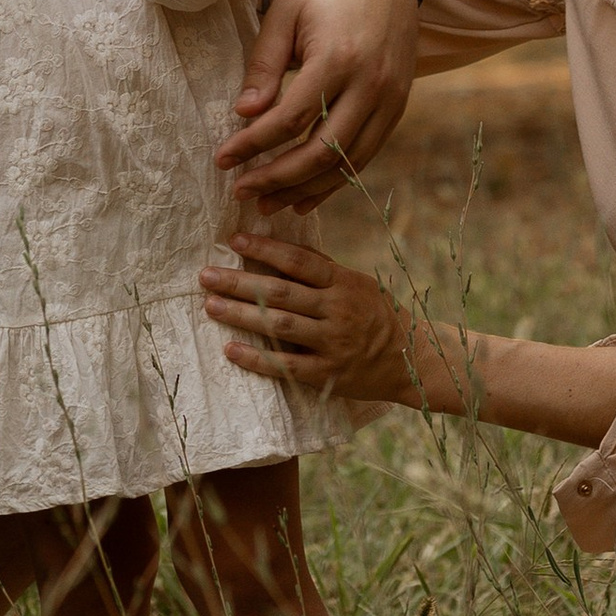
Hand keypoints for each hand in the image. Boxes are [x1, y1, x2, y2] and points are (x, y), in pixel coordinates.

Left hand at [198, 235, 437, 404]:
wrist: (410, 358)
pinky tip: (230, 349)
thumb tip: (276, 247)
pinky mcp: (328, 373)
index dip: (265, 249)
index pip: (299, 262)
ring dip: (241, 315)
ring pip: (279, 326)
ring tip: (210, 306)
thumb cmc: (375, 314)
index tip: (233, 241)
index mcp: (343, 283)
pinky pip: (286, 366)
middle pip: (281, 293)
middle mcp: (337, 311)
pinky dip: (256, 358)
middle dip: (240, 283)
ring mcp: (333, 343)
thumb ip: (321, 270)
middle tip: (206, 276)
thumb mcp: (356, 283)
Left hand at [213, 0, 418, 209]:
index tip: (222, 160)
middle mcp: (371, 84)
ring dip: (306, 190)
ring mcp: (391, 99)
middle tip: (241, 192)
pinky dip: (335, 180)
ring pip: (347, 163)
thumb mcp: (284, 15)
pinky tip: (305, 196)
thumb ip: (265, 67)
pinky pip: (366, 155)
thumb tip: (244, 115)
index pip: (290, 119)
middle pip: (321, 151)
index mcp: (338, 58)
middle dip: (277, 178)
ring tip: (269, 204)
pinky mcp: (398, 106)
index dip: (253, 145)